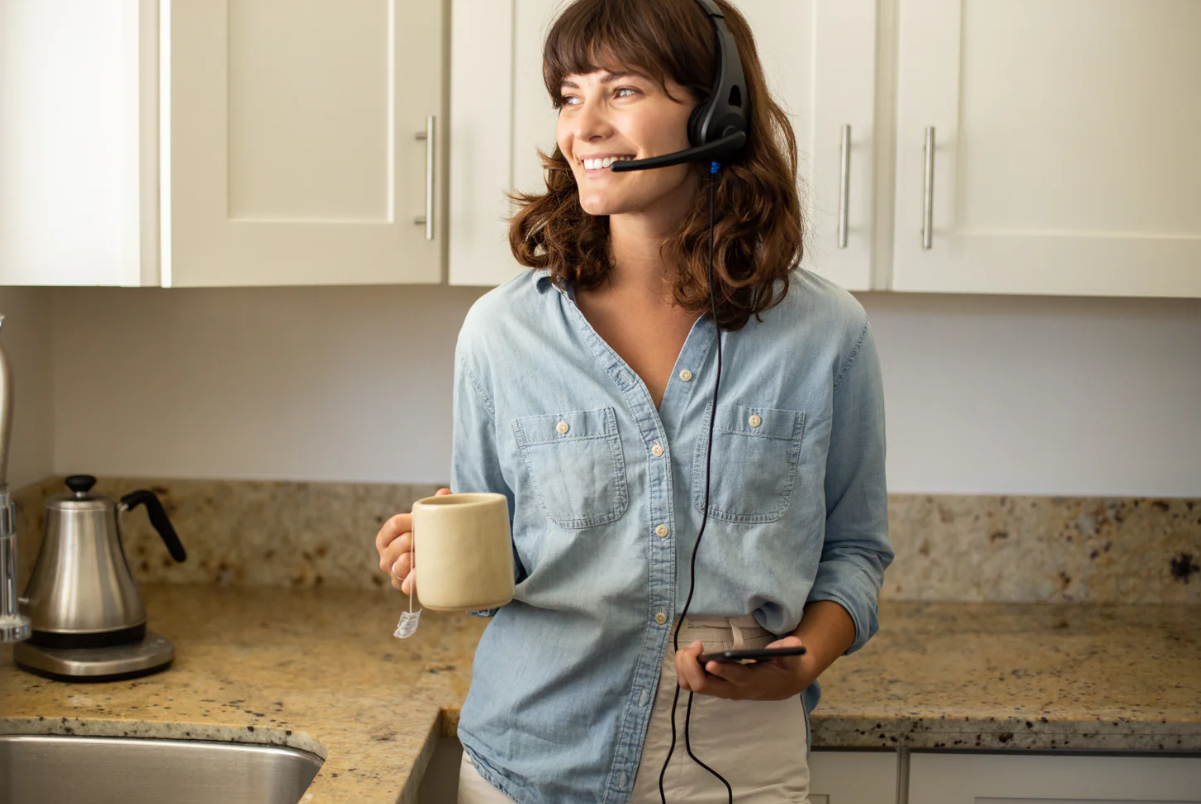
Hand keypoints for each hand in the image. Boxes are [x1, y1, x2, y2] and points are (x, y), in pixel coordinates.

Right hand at [374, 488, 451, 593]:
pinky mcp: (402, 587)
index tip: (427, 523)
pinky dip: (415, 579)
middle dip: (419, 540)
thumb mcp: (430, 522)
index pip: (394, 525)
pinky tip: (424, 574)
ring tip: (431, 555)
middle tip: (433, 540)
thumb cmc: (429, 539)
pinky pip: (407, 584)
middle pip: (401, 542)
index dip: (412, 522)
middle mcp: (385, 556)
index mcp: (386, 537)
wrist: (437, 567)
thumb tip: (444, 493)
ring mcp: (393, 572)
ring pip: (402, 563)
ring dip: (418, 558)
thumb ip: (436, 505)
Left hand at [675, 636, 813, 701]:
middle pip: (703, 685)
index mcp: (752, 682)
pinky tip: (690, 653)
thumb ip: (790, 650)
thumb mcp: (792, 658)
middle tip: (696, 645)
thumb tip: (793, 643)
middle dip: (691, 666)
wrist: (782, 685)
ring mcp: (721, 690)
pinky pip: (690, 682)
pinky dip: (684, 668)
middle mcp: (732, 690)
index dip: (722, 671)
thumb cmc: (785, 667)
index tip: (710, 661)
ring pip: (692, 685)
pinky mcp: (715, 686)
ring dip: (684, 666)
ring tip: (691, 648)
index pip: (734, 679)